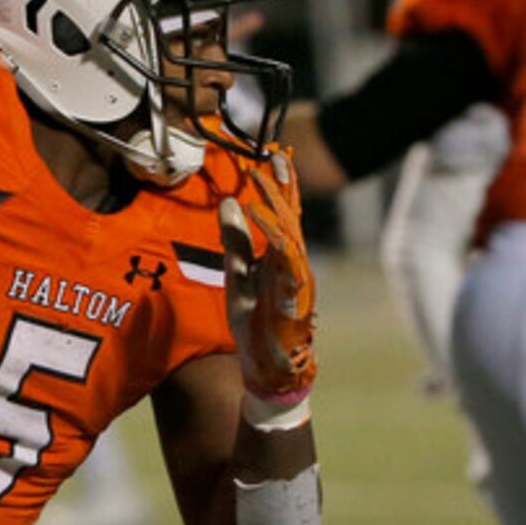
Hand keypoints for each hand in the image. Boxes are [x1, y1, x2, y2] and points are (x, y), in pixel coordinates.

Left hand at [223, 154, 315, 412]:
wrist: (269, 369)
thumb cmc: (255, 323)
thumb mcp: (238, 276)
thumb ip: (235, 242)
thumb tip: (230, 202)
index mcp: (281, 256)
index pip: (281, 212)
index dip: (278, 183)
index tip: (272, 154)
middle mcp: (293, 262)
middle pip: (290, 216)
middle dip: (283, 185)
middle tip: (274, 154)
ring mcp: (295, 278)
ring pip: (289, 233)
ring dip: (276, 205)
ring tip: (262, 178)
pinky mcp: (292, 296)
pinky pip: (285, 262)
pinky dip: (274, 240)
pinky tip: (262, 223)